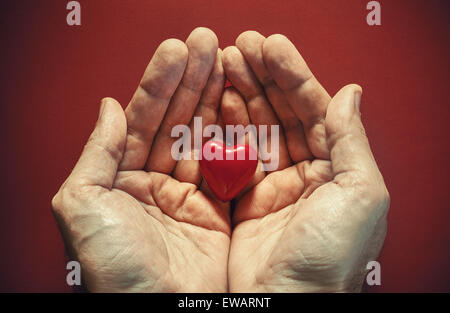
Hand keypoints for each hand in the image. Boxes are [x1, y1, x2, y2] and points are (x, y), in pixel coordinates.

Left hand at [52, 28, 229, 291]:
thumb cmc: (115, 269)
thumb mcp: (85, 204)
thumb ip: (97, 152)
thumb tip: (110, 107)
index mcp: (121, 180)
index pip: (143, 119)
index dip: (160, 83)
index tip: (178, 50)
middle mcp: (155, 184)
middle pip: (176, 121)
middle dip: (191, 80)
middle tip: (206, 44)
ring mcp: (189, 196)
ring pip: (204, 136)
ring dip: (214, 98)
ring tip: (225, 61)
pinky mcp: (219, 212)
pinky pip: (228, 165)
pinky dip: (235, 135)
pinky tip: (239, 104)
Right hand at [222, 32, 389, 291]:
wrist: (286, 304)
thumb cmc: (329, 258)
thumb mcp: (359, 193)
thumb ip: (352, 140)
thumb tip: (349, 93)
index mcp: (337, 170)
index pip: (314, 109)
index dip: (293, 75)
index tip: (271, 46)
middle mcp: (305, 174)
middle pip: (281, 112)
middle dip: (262, 77)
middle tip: (242, 46)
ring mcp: (272, 184)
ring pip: (255, 127)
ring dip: (241, 94)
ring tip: (226, 63)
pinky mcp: (243, 198)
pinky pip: (233, 153)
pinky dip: (224, 126)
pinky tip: (216, 101)